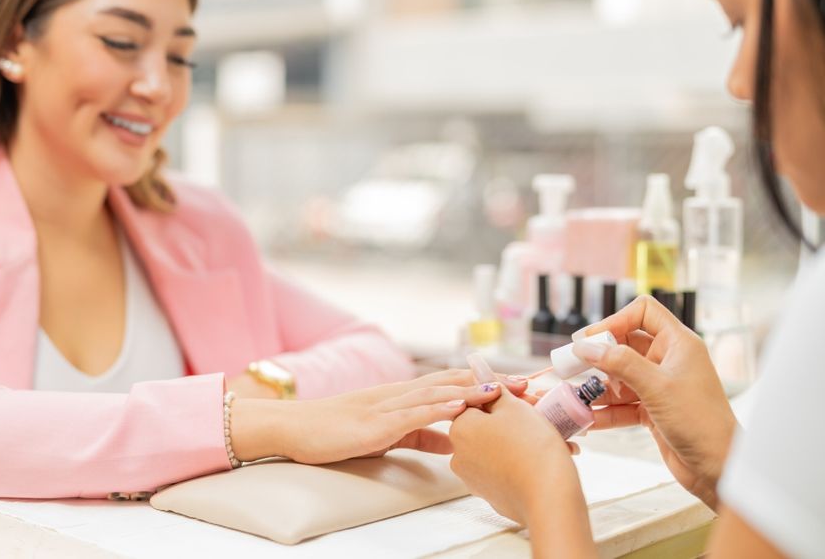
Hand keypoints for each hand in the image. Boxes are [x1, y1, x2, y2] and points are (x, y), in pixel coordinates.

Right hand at [231, 369, 527, 464]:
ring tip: (509, 390)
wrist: (293, 428)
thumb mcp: (387, 434)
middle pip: (455, 382)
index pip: (454, 385)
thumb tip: (457, 442)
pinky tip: (461, 405)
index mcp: (405, 397)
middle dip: (494, 382)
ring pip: (439, 392)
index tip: (522, 387)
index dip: (489, 384)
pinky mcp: (376, 422)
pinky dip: (440, 407)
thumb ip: (422, 435)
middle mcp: (401, 393)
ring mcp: (388, 405)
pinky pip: (413, 413)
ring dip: (475, 390)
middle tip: (530, 383)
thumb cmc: (336, 432)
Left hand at [449, 388, 580, 524]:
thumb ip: (492, 385)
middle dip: (512, 421)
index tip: (527, 403)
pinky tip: (542, 460)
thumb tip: (475, 365)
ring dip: (518, 442)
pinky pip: (503, 470)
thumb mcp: (513, 406)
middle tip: (541, 419)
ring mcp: (472, 477)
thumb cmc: (531, 446)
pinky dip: (519, 463)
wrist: (548, 497)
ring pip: (496, 448)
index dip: (505, 400)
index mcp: (459, 427)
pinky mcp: (489, 494)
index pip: (477, 402)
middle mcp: (458, 453)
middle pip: (485, 426)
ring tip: (549, 440)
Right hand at [574, 295, 737, 508]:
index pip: (643, 313)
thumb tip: (585, 347)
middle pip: (625, 345)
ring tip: (574, 396)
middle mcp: (668, 360)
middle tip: (571, 366)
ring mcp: (659, 385)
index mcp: (678, 344)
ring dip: (597, 387)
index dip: (615, 321)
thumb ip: (619, 363)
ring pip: (619, 377)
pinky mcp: (652, 409)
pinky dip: (605, 410)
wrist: (718, 468)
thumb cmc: (700, 421)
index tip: (590, 340)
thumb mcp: (656, 387)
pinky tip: (586, 419)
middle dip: (598, 357)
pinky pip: (621, 403)